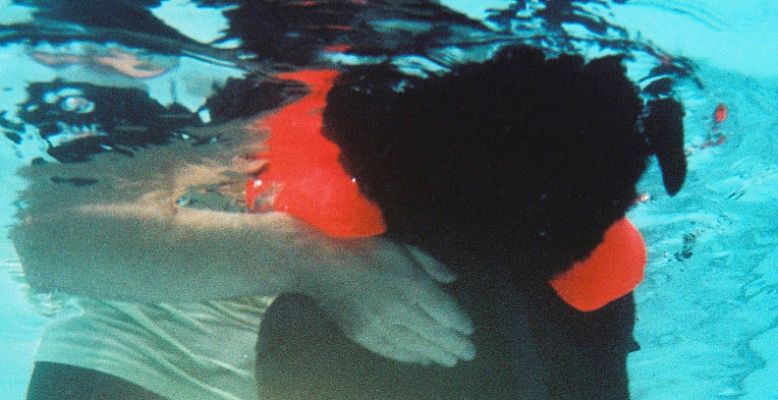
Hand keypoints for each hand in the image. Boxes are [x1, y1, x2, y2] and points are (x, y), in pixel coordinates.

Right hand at [303, 238, 475, 366]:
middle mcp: (398, 307)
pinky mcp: (363, 334)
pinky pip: (392, 350)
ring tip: (450, 360)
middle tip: (468, 354)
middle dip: (454, 344)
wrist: (321, 262)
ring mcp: (379, 323)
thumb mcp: (403, 247)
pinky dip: (410, 357)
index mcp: (411, 282)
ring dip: (435, 354)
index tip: (469, 330)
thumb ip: (430, 264)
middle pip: (434, 332)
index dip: (459, 322)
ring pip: (415, 345)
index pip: (444, 310)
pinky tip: (422, 360)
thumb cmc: (365, 248)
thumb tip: (452, 280)